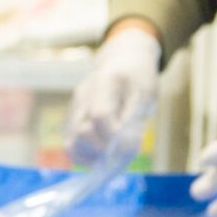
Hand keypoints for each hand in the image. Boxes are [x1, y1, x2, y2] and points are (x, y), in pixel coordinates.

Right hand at [65, 25, 161, 164]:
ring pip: (72, 142)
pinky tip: (102, 155)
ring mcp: (74, 107)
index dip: (114, 136)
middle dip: (105, 149)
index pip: (100, 114)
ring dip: (93, 155)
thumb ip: (135, 119)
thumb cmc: (138, 78)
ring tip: (112, 155)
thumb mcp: (146, 93)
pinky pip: (70, 146)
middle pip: (82, 131)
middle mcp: (83, 94)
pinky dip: (85, 156)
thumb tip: (124, 149)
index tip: (130, 145)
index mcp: (104, 81)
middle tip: (122, 151)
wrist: (123, 60)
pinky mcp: (71, 119)